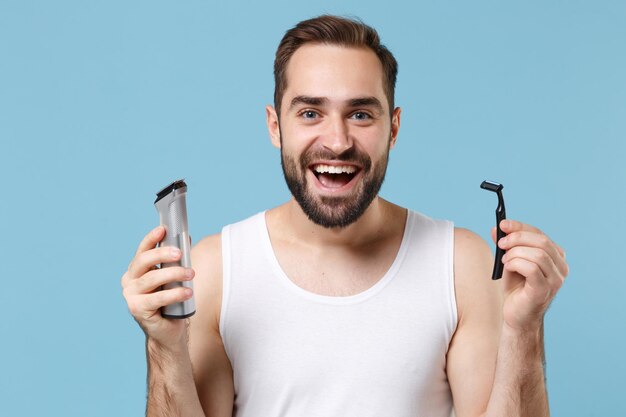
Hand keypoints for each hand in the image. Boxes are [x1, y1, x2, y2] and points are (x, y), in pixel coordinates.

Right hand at [121, 226, 194, 347]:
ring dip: (174, 274)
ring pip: (152, 278)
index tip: (163, 230)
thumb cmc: (171, 302)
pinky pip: (158, 298)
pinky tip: (188, 292)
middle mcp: (129, 281)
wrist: (169, 332)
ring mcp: (131, 296)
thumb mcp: (174, 278)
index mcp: (136, 270)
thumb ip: (176, 260)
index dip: (151, 239)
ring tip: (191, 273)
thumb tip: (186, 238)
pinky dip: (175, 293)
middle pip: (143, 261)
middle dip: (162, 254)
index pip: (142, 250)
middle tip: (180, 253)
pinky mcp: (138, 310)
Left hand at [492, 220, 568, 330]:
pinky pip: (532, 269)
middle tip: (500, 244)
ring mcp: (555, 280)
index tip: (502, 224)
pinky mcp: (544, 290)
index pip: (540, 235)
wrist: (516, 315)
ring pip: (538, 254)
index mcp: (556, 258)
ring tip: (505, 261)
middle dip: (517, 238)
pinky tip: (508, 267)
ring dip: (515, 253)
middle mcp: (561, 268)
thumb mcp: (510, 261)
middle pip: (542, 241)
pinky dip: (516, 263)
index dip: (520, 227)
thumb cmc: (516, 288)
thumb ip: (506, 245)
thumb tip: (497, 228)